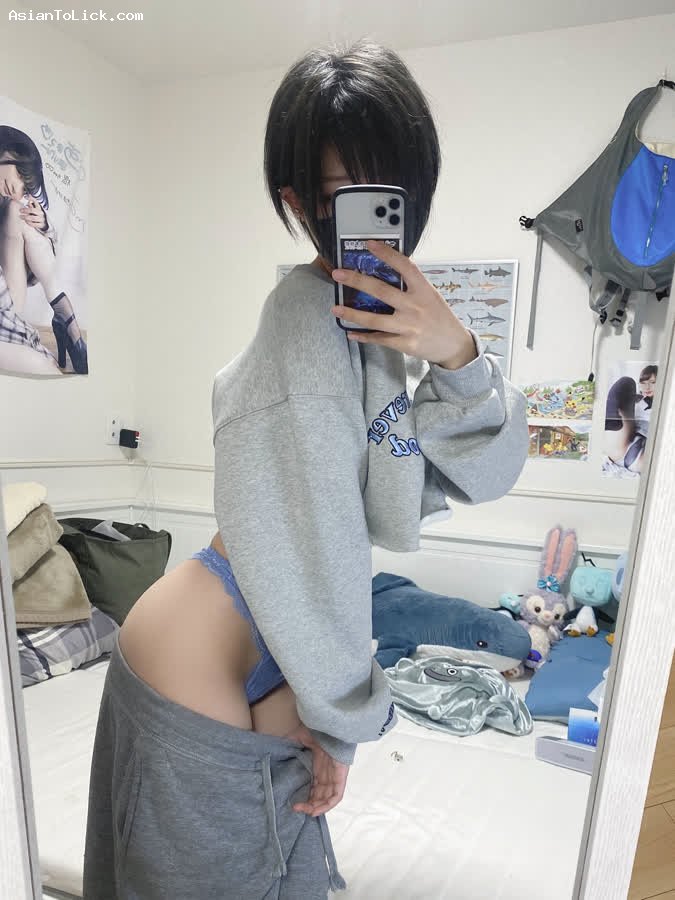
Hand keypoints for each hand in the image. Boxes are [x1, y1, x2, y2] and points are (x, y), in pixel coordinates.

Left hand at [19, 198, 46, 231]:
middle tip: (20, 210)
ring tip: (21, 216)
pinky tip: (26, 221)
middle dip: (25, 210)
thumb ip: (31, 205)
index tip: (26, 196)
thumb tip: (28, 197)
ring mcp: (41, 219)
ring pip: (32, 218)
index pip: (36, 202)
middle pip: (32, 210)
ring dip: (25, 217)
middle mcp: (41, 213)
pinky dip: (29, 223)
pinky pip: (33, 224)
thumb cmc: (38, 216)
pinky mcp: (41, 225)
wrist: (45, 224)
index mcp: (39, 209)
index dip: (31, 199)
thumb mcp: (36, 210)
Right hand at [284, 722, 349, 816]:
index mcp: (319, 765)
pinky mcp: (341, 776)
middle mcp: (327, 772)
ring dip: (317, 807)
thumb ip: (288, 743)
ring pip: (328, 798)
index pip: (314, 786)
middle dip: (309, 804)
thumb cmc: (318, 729)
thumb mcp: (299, 737)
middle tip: (296, 807)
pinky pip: (336, 795)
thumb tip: (273, 747)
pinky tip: (315, 810)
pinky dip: (327, 805)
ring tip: (304, 811)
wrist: (331, 723)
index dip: (305, 795)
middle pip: (320, 794)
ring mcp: (334, 775)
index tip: (293, 801)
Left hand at [331, 239, 477, 368]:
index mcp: (424, 290)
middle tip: (338, 274)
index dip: (387, 254)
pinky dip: (364, 336)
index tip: (369, 244)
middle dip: (357, 281)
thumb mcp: (431, 296)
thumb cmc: (439, 317)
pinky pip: (380, 338)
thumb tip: (387, 272)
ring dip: (352, 314)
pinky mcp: (405, 343)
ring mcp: (409, 326)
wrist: (454, 346)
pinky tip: (351, 332)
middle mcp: (415, 306)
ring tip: (336, 308)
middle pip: (381, 291)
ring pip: (375, 319)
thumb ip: (412, 286)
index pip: (405, 266)